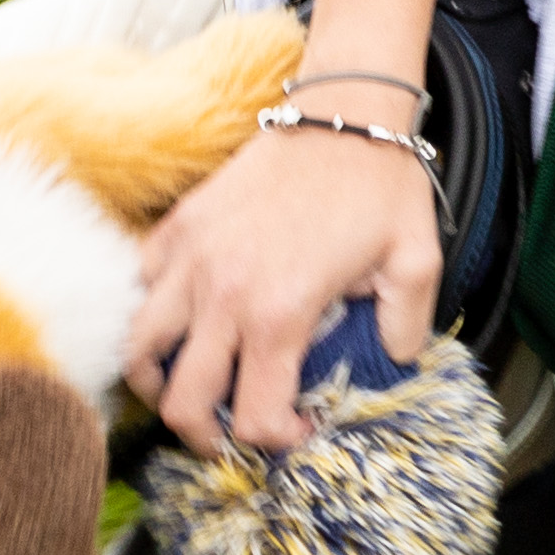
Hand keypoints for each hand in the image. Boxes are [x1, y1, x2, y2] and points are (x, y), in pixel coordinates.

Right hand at [122, 124, 444, 451]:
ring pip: (139, 351)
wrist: (341, 113)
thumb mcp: (415, 263)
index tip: (296, 429)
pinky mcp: (177, 228)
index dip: (274, 440)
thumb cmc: (380, 186)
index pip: (252, 416)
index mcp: (278, 312)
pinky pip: (141, 289)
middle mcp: (221, 294)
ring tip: (195, 383)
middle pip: (181, 402)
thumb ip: (406, 328)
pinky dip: (154, 315)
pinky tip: (189, 318)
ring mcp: (189, 259)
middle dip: (206, 435)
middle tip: (232, 432)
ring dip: (163, 381)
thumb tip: (392, 364)